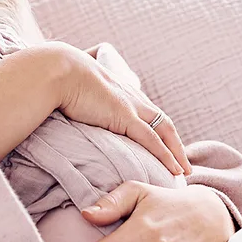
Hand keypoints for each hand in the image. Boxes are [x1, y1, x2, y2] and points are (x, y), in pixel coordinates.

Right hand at [50, 42, 190, 175]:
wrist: (58, 71)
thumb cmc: (60, 78)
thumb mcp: (76, 88)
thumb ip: (81, 98)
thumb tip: (71, 108)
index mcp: (120, 89)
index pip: (146, 110)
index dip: (155, 126)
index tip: (162, 142)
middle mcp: (130, 96)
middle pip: (162, 121)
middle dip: (174, 142)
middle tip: (181, 161)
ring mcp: (130, 106)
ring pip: (164, 131)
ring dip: (176, 152)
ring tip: (183, 171)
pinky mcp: (125, 116)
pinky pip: (152, 140)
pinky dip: (166, 155)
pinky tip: (174, 169)